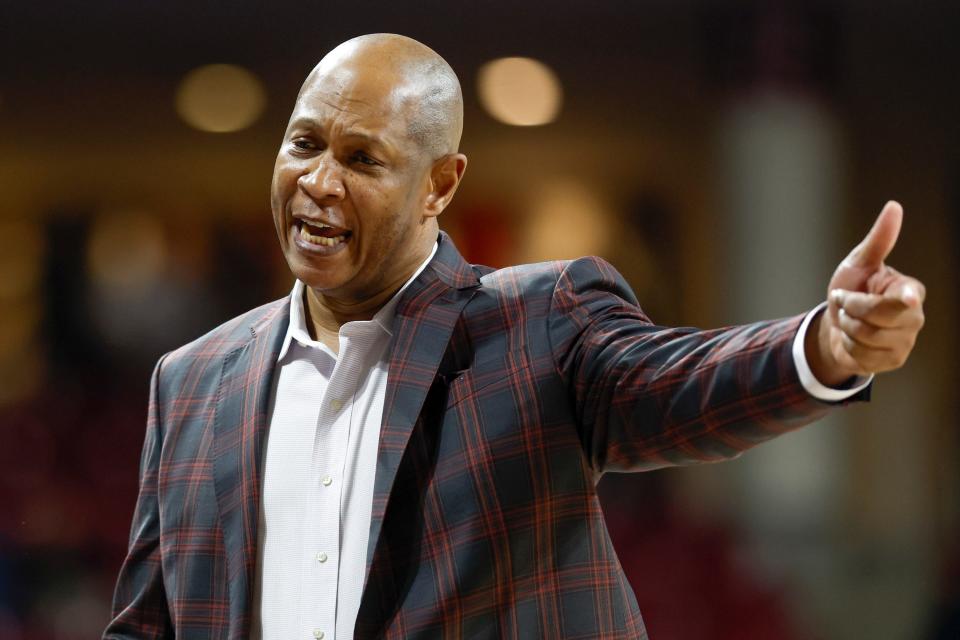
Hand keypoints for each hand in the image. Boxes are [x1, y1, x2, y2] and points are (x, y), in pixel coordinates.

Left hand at [806, 201, 925, 385]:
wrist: (837, 323)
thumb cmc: (853, 288)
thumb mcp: (860, 262)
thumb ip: (879, 240)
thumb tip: (894, 207)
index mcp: (910, 290)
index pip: (906, 296)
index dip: (905, 298)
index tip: (908, 298)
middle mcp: (915, 317)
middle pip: (875, 316)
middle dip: (850, 307)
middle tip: (846, 300)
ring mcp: (906, 341)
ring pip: (865, 337)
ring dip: (847, 326)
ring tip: (850, 318)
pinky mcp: (893, 361)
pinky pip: (862, 355)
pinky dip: (849, 346)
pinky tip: (854, 339)